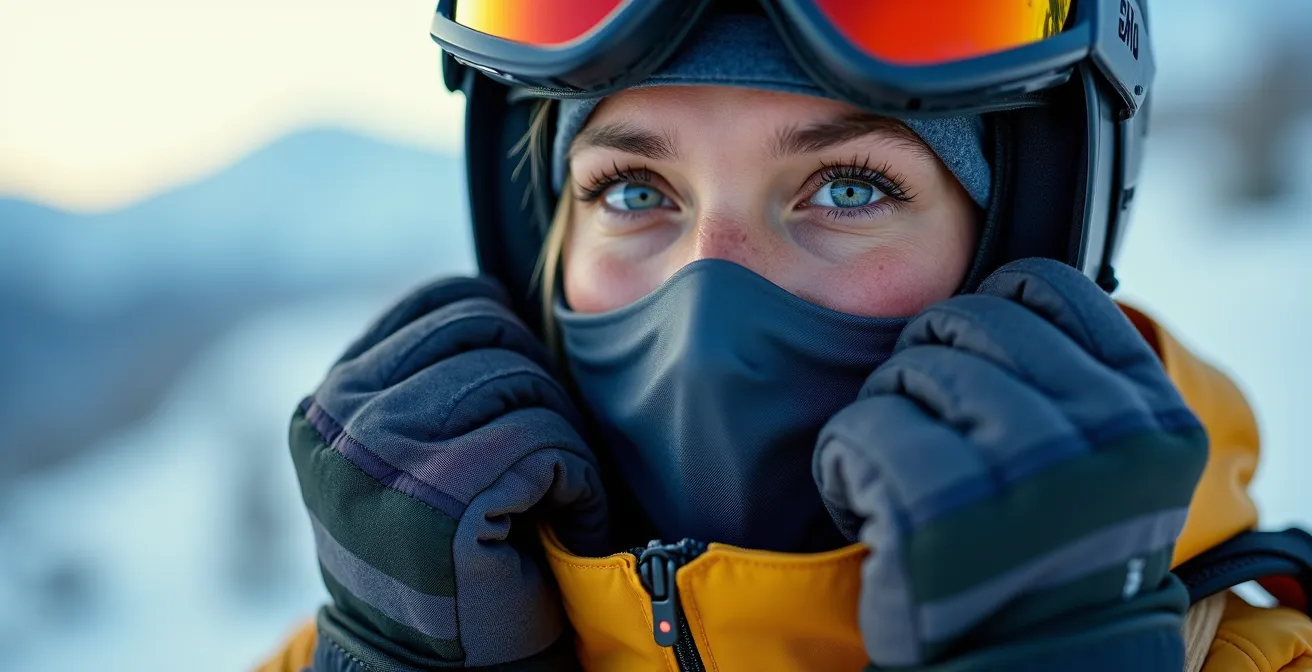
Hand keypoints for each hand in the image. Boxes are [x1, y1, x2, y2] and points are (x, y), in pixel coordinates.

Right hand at [290, 276, 607, 668]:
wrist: (434, 668)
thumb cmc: (443, 555)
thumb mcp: (408, 451)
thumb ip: (430, 375)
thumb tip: (503, 293)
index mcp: (333, 397)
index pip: (449, 299)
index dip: (510, 334)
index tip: (519, 399)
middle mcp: (342, 418)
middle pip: (493, 331)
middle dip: (541, 387)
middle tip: (544, 453)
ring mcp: (383, 455)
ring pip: (524, 382)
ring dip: (563, 436)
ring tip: (552, 491)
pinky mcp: (440, 497)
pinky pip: (547, 439)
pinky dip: (579, 479)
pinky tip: (563, 519)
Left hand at [814, 258, 1206, 668]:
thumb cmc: (1050, 558)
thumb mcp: (1109, 468)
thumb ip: (1080, 383)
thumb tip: (1003, 296)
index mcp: (1151, 421)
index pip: (1050, 289)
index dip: (989, 308)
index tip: (971, 358)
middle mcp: (1101, 442)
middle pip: (971, 321)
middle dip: (928, 359)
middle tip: (928, 424)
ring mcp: (1023, 480)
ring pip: (913, 368)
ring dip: (887, 410)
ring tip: (904, 473)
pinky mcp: (938, 518)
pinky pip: (862, 427)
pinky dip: (845, 458)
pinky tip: (866, 506)